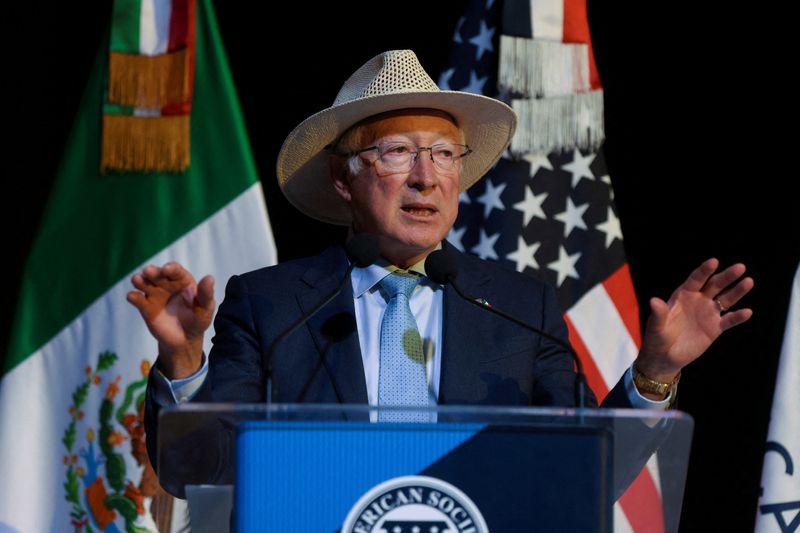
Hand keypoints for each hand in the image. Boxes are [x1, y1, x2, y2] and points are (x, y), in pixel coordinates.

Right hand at [127, 262, 214, 378]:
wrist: (185, 340)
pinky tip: (132, 296)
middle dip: (153, 271)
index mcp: (182, 281)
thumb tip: (210, 277)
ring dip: (140, 280)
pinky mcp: (145, 307)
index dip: (171, 268)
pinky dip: (133, 296)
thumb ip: (206, 294)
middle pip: (157, 274)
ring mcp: (154, 294)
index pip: (176, 271)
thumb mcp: (205, 308)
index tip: (167, 269)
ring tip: (137, 279)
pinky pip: (137, 299)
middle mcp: (166, 284)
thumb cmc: (198, 320)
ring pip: (144, 283)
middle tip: (148, 271)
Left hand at [636, 258, 753, 386]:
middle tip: (740, 267)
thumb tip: (654, 301)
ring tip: (748, 281)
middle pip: (715, 285)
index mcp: (683, 295)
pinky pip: (729, 320)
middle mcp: (698, 300)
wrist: (665, 357)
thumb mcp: (656, 326)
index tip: (714, 261)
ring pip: (726, 299)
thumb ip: (658, 314)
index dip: (704, 270)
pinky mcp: (715, 328)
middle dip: (727, 276)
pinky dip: (738, 317)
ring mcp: (708, 313)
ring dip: (737, 291)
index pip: (696, 279)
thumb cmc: (656, 338)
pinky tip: (747, 312)